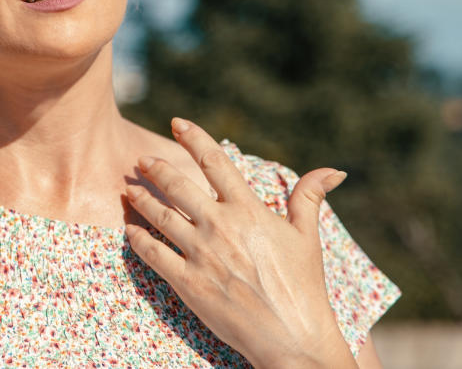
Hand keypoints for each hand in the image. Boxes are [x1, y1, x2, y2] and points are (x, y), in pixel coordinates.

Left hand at [125, 118, 355, 368]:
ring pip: (160, 217)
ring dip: (141, 200)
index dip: (194, 139)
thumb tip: (333, 170)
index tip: (177, 123)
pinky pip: (154, 254)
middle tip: (141, 161)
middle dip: (156, 170)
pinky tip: (130, 231)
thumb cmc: (304, 287)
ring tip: (129, 190)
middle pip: (178, 186)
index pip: (216, 163)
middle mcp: (221, 227)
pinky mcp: (188, 282)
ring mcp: (202, 254)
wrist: (294, 339)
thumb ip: (310, 197)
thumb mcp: (308, 237)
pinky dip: (138, 240)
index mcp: (249, 211)